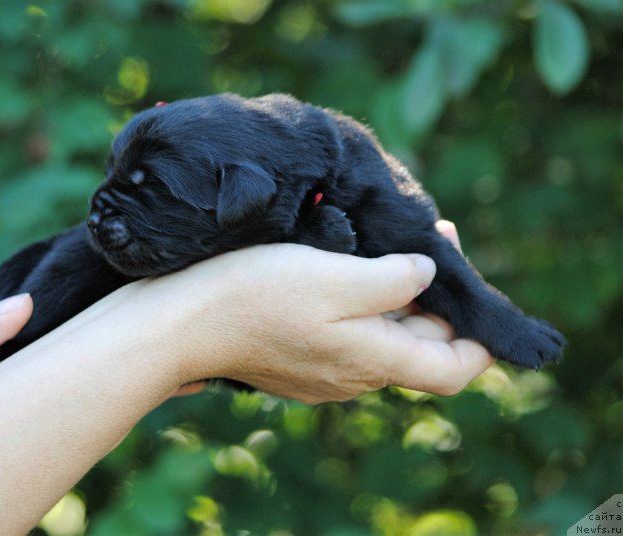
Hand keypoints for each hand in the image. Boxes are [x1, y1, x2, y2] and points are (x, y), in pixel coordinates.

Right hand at [163, 219, 490, 401]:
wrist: (181, 322)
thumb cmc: (257, 295)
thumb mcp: (338, 277)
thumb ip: (395, 280)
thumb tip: (425, 275)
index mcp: (373, 360)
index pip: (454, 369)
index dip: (479, 340)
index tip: (475, 297)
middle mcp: (354, 376)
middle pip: (417, 345)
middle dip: (434, 297)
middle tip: (432, 238)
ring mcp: (322, 372)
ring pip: (381, 337)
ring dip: (397, 296)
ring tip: (391, 246)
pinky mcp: (296, 359)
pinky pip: (346, 335)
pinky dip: (361, 305)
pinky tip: (346, 269)